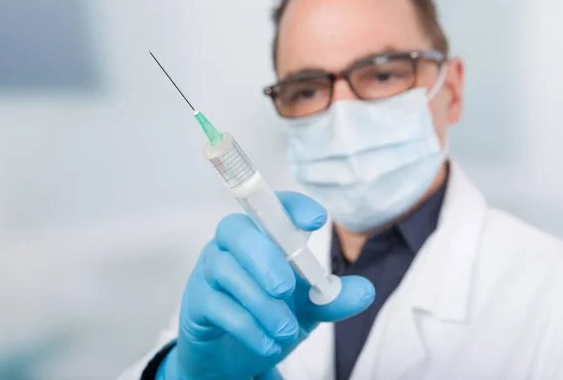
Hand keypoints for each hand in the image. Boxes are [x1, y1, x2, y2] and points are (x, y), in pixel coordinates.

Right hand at [161, 192, 374, 379]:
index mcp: (260, 236)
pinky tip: (268, 344)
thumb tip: (366, 291)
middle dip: (263, 258)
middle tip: (286, 289)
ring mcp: (209, 272)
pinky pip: (217, 305)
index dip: (292, 207)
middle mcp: (230, 246)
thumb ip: (332, 298)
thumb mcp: (307, 307)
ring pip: (226, 272)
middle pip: (236, 231)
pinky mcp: (196, 302)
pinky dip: (246, 327)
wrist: (232, 354)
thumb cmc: (269, 314)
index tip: (316, 220)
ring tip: (286, 331)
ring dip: (260, 304)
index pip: (271, 206)